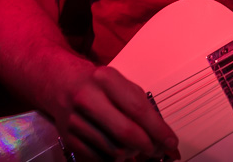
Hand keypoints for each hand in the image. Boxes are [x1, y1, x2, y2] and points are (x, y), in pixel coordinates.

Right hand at [56, 65, 178, 161]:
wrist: (61, 83)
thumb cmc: (97, 84)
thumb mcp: (121, 84)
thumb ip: (141, 107)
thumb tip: (162, 136)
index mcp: (106, 79)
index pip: (138, 109)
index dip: (158, 130)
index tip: (171, 142)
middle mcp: (88, 98)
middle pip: (126, 133)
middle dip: (148, 146)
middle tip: (158, 150)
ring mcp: (75, 120)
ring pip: (114, 150)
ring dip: (131, 154)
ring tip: (137, 147)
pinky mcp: (69, 137)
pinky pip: (99, 158)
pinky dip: (114, 159)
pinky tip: (120, 150)